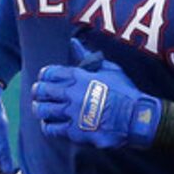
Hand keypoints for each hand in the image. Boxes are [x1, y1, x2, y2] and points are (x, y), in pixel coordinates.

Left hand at [31, 38, 162, 149]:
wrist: (136, 117)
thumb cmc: (125, 91)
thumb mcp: (108, 69)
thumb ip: (87, 57)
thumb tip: (73, 42)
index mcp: (78, 76)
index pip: (49, 73)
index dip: (44, 76)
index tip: (45, 79)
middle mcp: (71, 93)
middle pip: (42, 91)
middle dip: (38, 92)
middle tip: (39, 94)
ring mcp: (72, 113)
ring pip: (42, 110)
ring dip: (39, 108)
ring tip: (41, 109)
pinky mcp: (74, 131)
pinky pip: (51, 129)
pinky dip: (47, 126)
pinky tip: (51, 124)